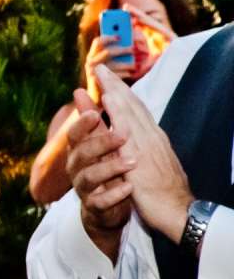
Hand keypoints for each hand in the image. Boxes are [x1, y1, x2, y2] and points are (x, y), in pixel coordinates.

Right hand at [60, 93, 134, 251]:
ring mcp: (85, 188)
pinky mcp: (95, 207)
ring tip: (132, 162)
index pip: (76, 134)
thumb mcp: (102, 144)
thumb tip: (80, 91)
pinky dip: (114, 195)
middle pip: (81, 153)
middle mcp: (78, 168)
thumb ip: (93, 121)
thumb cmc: (108, 171)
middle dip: (101, 142)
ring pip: (88, 177)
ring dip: (111, 168)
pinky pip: (100, 202)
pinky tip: (128, 188)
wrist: (111, 208)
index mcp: (80, 150)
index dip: (83, 122)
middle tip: (124, 135)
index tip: (95, 111)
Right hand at [83, 31, 137, 87]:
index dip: (109, 37)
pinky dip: (123, 74)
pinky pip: (114, 76)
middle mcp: (91, 62)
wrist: (99, 93)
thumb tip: (128, 38)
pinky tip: (130, 73)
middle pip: (107, 52)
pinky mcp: (98, 82)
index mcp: (93, 54)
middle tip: (134, 49)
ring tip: (136, 65)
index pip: (98, 41)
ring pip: (112, 65)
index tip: (120, 37)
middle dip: (122, 50)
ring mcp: (93, 72)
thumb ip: (115, 49)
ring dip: (126, 64)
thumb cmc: (108, 73)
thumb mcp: (109, 60)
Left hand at [92, 68, 194, 239]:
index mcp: (152, 139)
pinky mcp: (142, 156)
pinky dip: (118, 113)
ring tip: (101, 75)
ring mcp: (148, 145)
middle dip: (116, 85)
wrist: (177, 212)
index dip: (122, 94)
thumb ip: (136, 151)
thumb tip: (127, 140)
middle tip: (100, 66)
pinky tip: (107, 101)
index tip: (108, 78)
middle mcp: (151, 137)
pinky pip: (127, 129)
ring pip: (130, 112)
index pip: (136, 112)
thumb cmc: (163, 192)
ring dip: (114, 92)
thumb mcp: (147, 166)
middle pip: (132, 106)